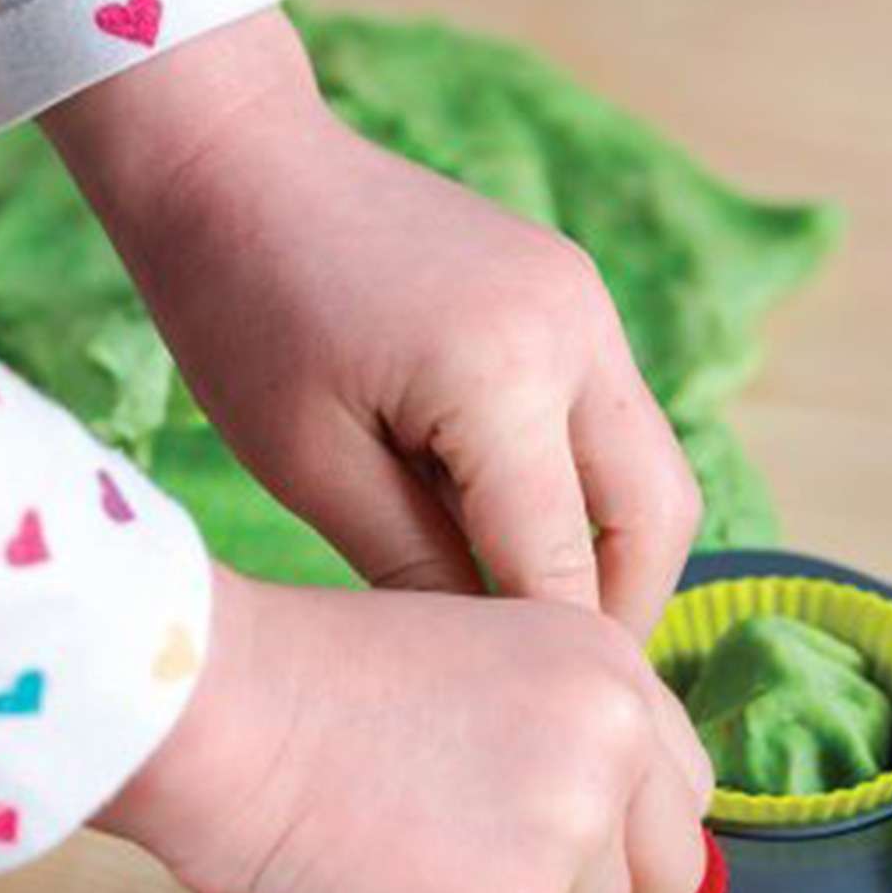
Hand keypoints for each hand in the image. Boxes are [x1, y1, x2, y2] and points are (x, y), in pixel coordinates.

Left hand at [44, 11, 701, 642]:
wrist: (235, 159)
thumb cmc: (240, 310)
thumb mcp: (309, 463)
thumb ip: (414, 566)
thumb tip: (488, 657)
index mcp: (501, 374)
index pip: (560, 562)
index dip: (546, 654)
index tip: (522, 733)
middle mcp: (575, 330)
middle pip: (656, 517)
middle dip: (620, 615)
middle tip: (555, 688)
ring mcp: (585, 304)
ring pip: (652, 471)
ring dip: (614, 556)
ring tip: (536, 625)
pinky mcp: (572, 295)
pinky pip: (614, 421)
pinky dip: (588, 494)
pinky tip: (517, 538)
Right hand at [95, 568, 713, 892]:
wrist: (214, 706)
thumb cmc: (302, 686)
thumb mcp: (476, 664)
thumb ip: (555, 738)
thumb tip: (585, 848)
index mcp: (609, 665)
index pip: (677, 794)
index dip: (610, 843)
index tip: (542, 856)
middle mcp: (614, 740)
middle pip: (661, 883)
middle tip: (473, 890)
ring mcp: (571, 830)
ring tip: (401, 888)